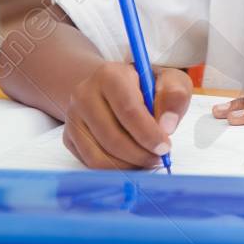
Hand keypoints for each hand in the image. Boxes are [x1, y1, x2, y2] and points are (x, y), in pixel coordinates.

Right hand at [63, 62, 191, 168]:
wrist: (115, 87)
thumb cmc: (148, 86)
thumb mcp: (170, 81)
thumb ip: (175, 97)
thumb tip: (167, 126)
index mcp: (110, 75)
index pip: (128, 110)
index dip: (148, 133)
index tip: (165, 147)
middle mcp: (84, 94)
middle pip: (112, 137)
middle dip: (140, 154)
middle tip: (159, 157)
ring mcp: (73, 117)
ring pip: (99, 155)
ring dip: (128, 165)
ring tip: (147, 159)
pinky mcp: (69, 136)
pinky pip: (90, 162)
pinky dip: (115, 169)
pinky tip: (132, 161)